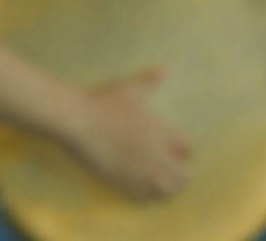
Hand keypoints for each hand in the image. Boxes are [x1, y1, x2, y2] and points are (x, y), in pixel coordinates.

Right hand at [65, 68, 190, 199]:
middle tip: (169, 171)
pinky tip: (139, 186)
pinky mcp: (124, 180)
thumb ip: (149, 82)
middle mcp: (157, 154)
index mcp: (161, 131)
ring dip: (165, 187)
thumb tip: (166, 70)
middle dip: (179, 175)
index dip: (183, 151)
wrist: (78, 120)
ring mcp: (141, 170)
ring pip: (167, 190)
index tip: (176, 152)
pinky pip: (144, 196)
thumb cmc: (103, 102)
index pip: (187, 149)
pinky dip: (146, 194)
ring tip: (157, 183)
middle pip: (183, 176)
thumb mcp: (128, 90)